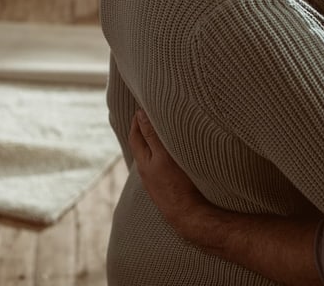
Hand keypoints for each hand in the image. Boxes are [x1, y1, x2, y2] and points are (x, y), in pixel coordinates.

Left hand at [128, 109, 212, 239]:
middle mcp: (146, 172)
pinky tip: (170, 156)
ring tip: (159, 131)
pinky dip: (161, 156)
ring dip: (153, 143)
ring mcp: (156, 182)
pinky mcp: (166, 188)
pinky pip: (159, 167)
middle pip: (141, 146)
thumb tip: (141, 114)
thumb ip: (152, 135)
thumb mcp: (164, 156)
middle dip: (142, 130)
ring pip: (150, 157)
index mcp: (143, 162)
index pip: (135, 136)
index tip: (141, 107)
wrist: (188, 216)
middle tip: (147, 116)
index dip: (137, 121)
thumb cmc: (176, 185)